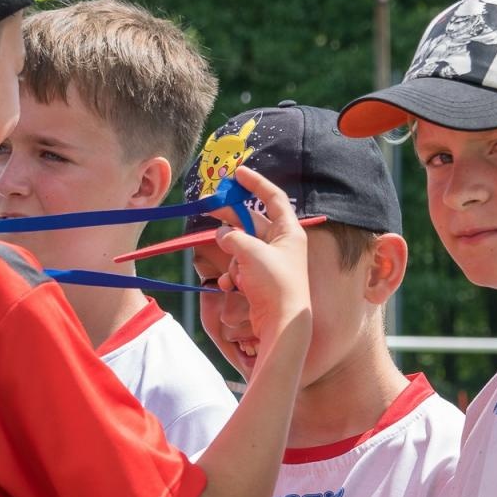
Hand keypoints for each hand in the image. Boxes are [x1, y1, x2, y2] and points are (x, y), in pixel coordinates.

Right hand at [212, 165, 310, 353]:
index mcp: (289, 231)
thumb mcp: (252, 253)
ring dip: (233, 258)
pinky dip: (233, 275)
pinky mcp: (260, 280)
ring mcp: (270, 262)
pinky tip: (231, 286)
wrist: (282, 323)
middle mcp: (281, 243)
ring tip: (235, 274)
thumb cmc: (276, 284)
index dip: (256, 183)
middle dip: (230, 217)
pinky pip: (240, 268)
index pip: (273, 197)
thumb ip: (234, 237)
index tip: (238, 173)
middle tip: (208, 206)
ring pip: (241, 247)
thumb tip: (222, 234)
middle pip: (252, 220)